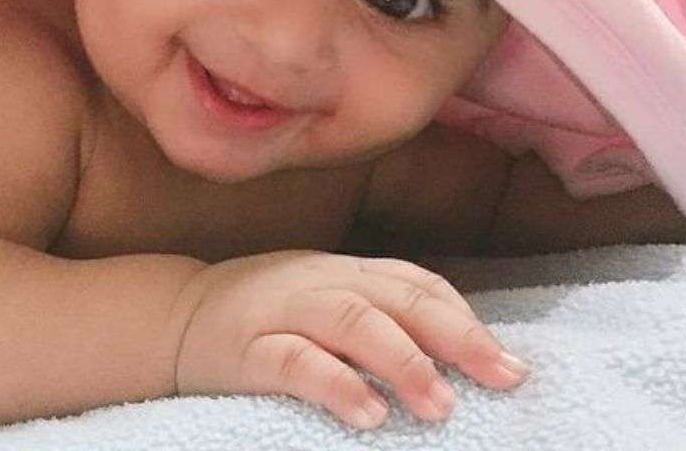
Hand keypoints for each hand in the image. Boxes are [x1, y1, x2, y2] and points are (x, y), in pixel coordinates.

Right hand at [172, 250, 529, 429]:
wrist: (175, 314)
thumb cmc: (266, 315)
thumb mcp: (326, 302)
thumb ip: (380, 315)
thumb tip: (459, 353)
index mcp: (346, 271)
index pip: (417, 285)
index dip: (466, 321)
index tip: (510, 365)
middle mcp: (322, 281)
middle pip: (398, 299)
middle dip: (456, 339)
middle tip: (502, 379)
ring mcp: (284, 310)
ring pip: (353, 322)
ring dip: (403, 362)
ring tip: (440, 406)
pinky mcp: (249, 348)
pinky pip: (295, 362)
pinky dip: (336, 385)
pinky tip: (368, 415)